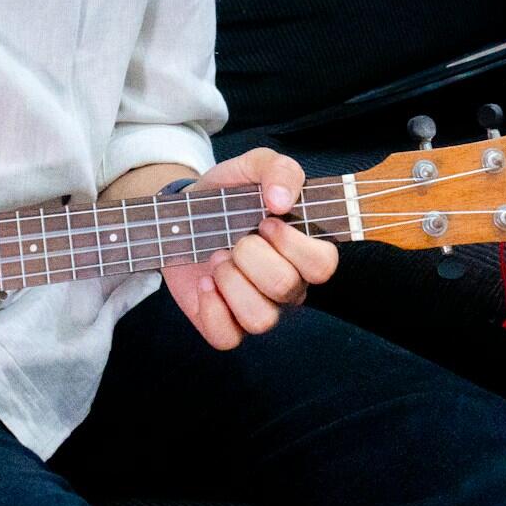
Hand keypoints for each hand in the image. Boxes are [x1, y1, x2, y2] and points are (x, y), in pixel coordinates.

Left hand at [160, 148, 337, 348]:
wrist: (182, 211)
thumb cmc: (228, 193)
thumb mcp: (253, 166)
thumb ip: (278, 169)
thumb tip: (282, 200)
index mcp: (302, 251)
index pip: (323, 264)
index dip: (293, 244)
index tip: (266, 221)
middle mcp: (287, 285)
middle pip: (287, 288)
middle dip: (252, 256)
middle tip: (237, 238)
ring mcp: (257, 307)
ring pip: (261, 319)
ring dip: (231, 282)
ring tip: (218, 258)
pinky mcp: (224, 324)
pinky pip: (227, 338)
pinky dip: (212, 309)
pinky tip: (204, 282)